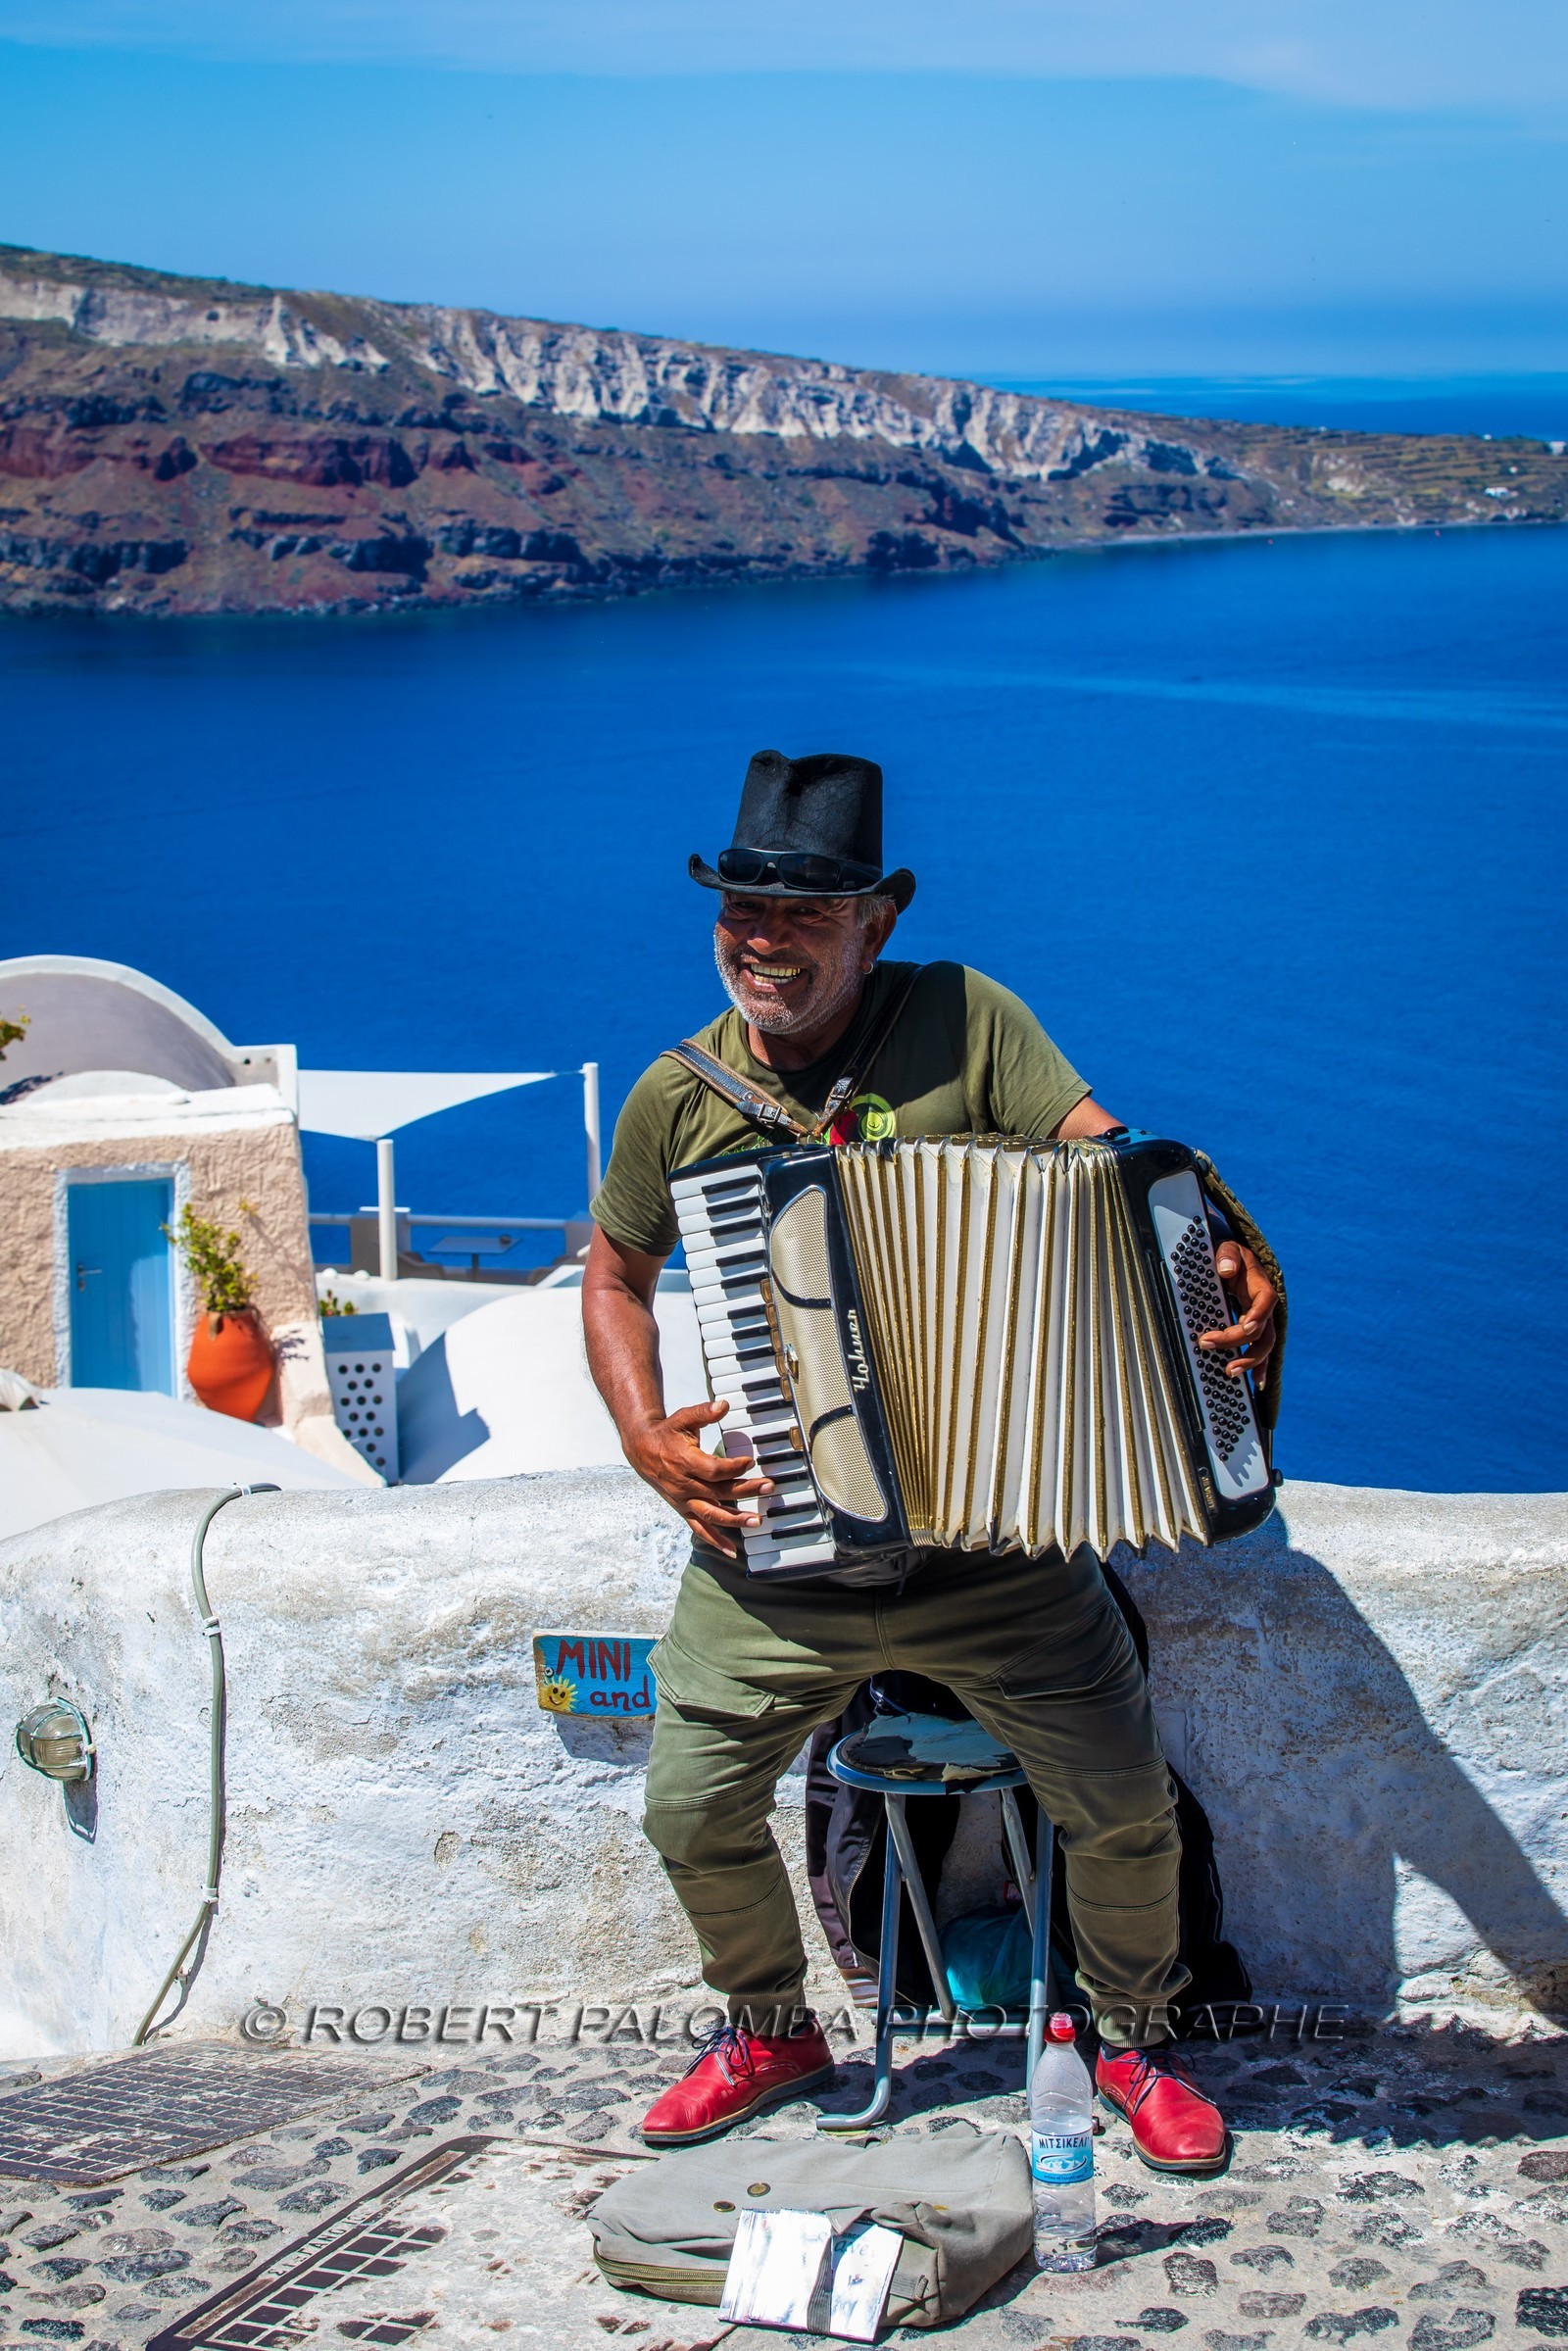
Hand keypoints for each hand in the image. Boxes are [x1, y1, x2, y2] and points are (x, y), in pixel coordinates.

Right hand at [624, 1397, 774, 1557]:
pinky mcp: (683, 1509)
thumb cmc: (666, 1433)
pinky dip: (715, 1541)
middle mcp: (684, 1485)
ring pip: (712, 1514)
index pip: (713, 1469)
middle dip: (746, 1491)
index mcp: (684, 1461)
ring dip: (735, 1519)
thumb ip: (703, 1412)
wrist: (641, 1450)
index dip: (733, 1467)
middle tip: (769, 1487)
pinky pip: (700, 1528)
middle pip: (719, 1492)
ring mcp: (684, 1500)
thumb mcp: (683, 1418)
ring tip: (757, 1521)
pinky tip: (732, 1551)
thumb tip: (724, 1404)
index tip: (750, 1461)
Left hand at [1199, 1240, 1278, 1388]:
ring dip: (1249, 1360)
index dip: (1258, 1314)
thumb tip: (1226, 1269)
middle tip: (1207, 1343)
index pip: (1266, 1301)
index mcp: (1260, 1286)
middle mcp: (1264, 1307)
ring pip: (1264, 1345)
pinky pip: (1261, 1351)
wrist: (1236, 1262)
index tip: (1245, 1325)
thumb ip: (1228, 1255)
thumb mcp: (1229, 1247)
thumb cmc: (1231, 1256)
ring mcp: (1261, 1320)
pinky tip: (1257, 1384)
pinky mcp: (1255, 1330)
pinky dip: (1260, 1367)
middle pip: (1261, 1329)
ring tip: (1230, 1371)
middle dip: (1237, 1341)